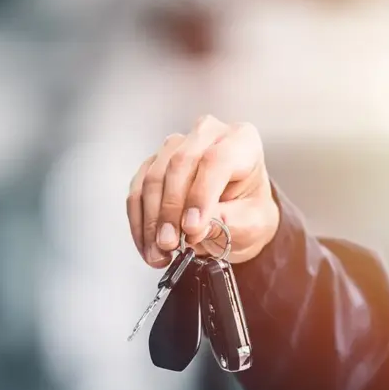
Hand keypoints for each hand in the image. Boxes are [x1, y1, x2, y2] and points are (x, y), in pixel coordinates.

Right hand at [126, 115, 279, 266]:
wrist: (238, 216)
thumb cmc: (249, 213)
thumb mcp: (251, 223)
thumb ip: (226, 222)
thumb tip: (193, 228)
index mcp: (242, 142)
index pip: (216, 160)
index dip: (201, 195)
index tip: (192, 228)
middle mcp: (207, 136)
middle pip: (179, 164)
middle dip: (170, 210)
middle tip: (170, 243)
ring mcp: (176, 147)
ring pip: (153, 178)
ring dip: (151, 221)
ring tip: (160, 252)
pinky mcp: (153, 164)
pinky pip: (137, 192)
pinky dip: (140, 223)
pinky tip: (148, 245)